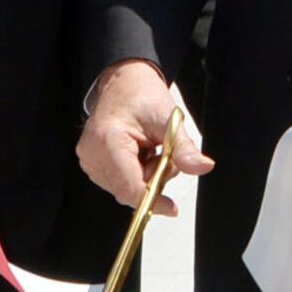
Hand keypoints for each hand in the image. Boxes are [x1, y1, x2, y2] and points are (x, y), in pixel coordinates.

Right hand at [79, 59, 212, 210]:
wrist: (124, 83)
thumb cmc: (141, 95)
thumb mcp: (169, 119)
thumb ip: (183, 148)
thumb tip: (201, 167)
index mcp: (108, 140)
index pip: (129, 187)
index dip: (152, 200)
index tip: (171, 208)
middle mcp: (92, 153)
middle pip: (129, 190)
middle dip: (152, 179)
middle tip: (161, 152)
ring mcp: (89, 161)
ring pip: (125, 188)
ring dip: (145, 176)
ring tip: (148, 148)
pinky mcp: (92, 164)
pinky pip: (120, 182)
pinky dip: (136, 172)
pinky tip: (139, 153)